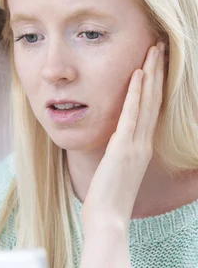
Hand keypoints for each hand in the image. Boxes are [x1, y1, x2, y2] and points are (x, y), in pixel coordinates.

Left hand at [82, 42, 164, 232]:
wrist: (107, 219)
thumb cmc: (108, 199)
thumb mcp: (116, 171)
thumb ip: (119, 154)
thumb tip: (113, 141)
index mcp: (142, 147)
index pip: (151, 109)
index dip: (155, 85)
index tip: (155, 64)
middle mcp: (143, 143)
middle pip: (154, 100)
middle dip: (157, 72)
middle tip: (159, 47)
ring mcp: (135, 145)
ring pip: (146, 102)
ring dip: (150, 75)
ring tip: (153, 51)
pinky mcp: (123, 148)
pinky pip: (130, 115)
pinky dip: (136, 94)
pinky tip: (138, 75)